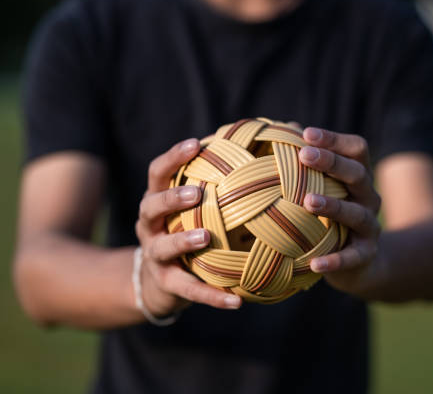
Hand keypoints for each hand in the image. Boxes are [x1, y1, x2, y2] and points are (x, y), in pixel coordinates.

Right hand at [134, 139, 241, 315]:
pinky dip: (213, 296)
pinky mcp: (166, 284)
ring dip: (183, 241)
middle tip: (196, 193)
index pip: (159, 172)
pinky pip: (190, 291)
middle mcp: (150, 225)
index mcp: (158, 200)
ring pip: (162, 247)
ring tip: (205, 237)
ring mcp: (155, 255)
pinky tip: (237, 302)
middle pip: (151, 206)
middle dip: (171, 198)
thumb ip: (221, 185)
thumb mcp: (196, 208)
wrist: (160, 281)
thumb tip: (269, 151)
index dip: (173, 157)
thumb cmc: (189, 230)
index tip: (196, 144)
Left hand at [298, 128, 381, 293]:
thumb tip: (282, 129)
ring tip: (307, 201)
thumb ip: (307, 164)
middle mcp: (368, 198)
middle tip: (304, 156)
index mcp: (359, 177)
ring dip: (333, 205)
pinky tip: (314, 263)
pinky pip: (352, 257)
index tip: (306, 134)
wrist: (360, 264)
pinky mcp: (366, 255)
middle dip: (332, 163)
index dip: (334, 139)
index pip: (356, 149)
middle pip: (357, 174)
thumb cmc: (331, 218)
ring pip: (356, 213)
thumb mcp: (324, 190)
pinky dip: (335, 261)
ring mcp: (369, 227)